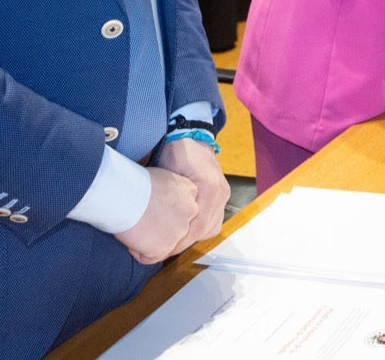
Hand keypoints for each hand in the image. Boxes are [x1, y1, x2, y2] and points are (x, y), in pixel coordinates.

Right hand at [115, 167, 198, 263]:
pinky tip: (130, 235)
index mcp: (191, 190)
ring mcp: (180, 230)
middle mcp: (191, 211)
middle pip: (176, 227)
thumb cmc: (133, 183)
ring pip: (163, 243)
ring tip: (134, 225)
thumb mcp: (161, 178)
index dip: (163, 212)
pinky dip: (137, 250)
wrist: (123, 194)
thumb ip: (168, 192)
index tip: (149, 207)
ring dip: (148, 239)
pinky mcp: (165, 247)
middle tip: (140, 218)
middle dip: (159, 227)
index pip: (182, 209)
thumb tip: (161, 202)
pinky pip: (149, 257)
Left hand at [157, 137, 230, 253]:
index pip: (197, 228)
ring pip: (211, 226)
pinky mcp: (221, 193)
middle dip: (184, 242)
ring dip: (193, 236)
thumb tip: (161, 227)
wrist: (188, 135)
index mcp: (210, 190)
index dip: (179, 242)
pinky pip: (214, 219)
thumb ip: (171, 201)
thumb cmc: (176, 153)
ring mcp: (223, 193)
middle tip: (163, 250)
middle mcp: (221, 194)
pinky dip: (201, 227)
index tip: (161, 250)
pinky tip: (187, 228)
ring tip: (174, 241)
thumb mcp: (170, 177)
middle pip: (205, 230)